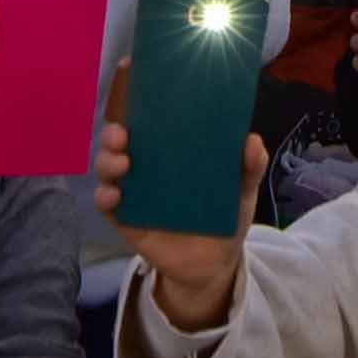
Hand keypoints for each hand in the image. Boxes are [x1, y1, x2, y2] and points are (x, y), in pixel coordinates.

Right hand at [95, 120, 260, 331]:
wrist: (216, 264)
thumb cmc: (225, 216)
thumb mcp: (241, 189)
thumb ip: (250, 166)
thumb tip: (253, 141)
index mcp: (170, 153)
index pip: (148, 123)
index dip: (136, 107)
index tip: (136, 93)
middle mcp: (146, 168)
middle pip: (119, 143)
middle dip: (113, 135)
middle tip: (123, 135)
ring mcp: (133, 193)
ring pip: (108, 169)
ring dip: (107, 162)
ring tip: (123, 162)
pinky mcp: (126, 220)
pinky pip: (107, 206)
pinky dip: (105, 198)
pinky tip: (113, 196)